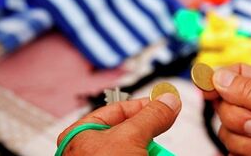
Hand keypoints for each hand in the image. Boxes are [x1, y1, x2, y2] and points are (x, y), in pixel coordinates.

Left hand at [57, 93, 180, 155]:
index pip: (118, 110)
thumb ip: (151, 116)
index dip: (144, 106)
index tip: (166, 105)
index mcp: (83, 135)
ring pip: (141, 152)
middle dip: (151, 139)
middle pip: (133, 134)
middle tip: (160, 143)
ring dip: (154, 154)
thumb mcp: (130, 138)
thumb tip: (167, 101)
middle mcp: (92, 151)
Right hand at [205, 64, 250, 155]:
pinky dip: (244, 155)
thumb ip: (249, 91)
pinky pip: (231, 149)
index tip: (205, 91)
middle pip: (226, 103)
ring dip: (246, 143)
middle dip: (239, 119)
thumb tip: (218, 75)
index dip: (218, 81)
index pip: (235, 74)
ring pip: (227, 130)